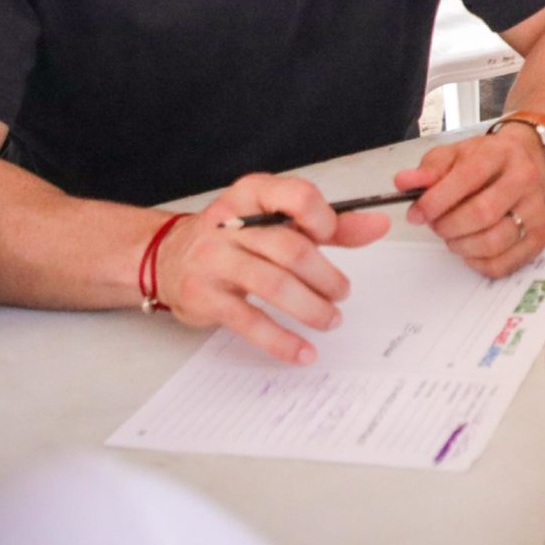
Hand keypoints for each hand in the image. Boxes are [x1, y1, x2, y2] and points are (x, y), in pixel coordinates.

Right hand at [153, 173, 391, 363]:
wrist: (167, 258)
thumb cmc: (233, 238)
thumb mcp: (278, 221)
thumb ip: (329, 225)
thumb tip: (377, 225)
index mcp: (251, 194)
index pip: (296, 197)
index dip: (324, 220)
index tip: (334, 236)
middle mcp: (228, 223)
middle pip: (290, 249)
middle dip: (325, 277)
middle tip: (342, 293)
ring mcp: (213, 260)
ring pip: (273, 285)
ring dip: (310, 308)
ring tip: (330, 319)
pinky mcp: (205, 296)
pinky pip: (250, 321)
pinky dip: (281, 340)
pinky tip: (302, 350)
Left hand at [397, 124, 544, 276]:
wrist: (524, 164)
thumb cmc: (483, 162)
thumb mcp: (454, 155)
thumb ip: (429, 169)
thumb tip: (404, 183)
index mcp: (501, 153)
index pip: (468, 177)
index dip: (437, 200)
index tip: (417, 214)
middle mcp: (524, 180)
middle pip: (483, 213)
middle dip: (449, 226)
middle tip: (436, 225)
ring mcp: (536, 210)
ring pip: (495, 242)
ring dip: (462, 246)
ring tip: (453, 237)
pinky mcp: (540, 237)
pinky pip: (505, 263)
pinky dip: (479, 263)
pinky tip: (470, 249)